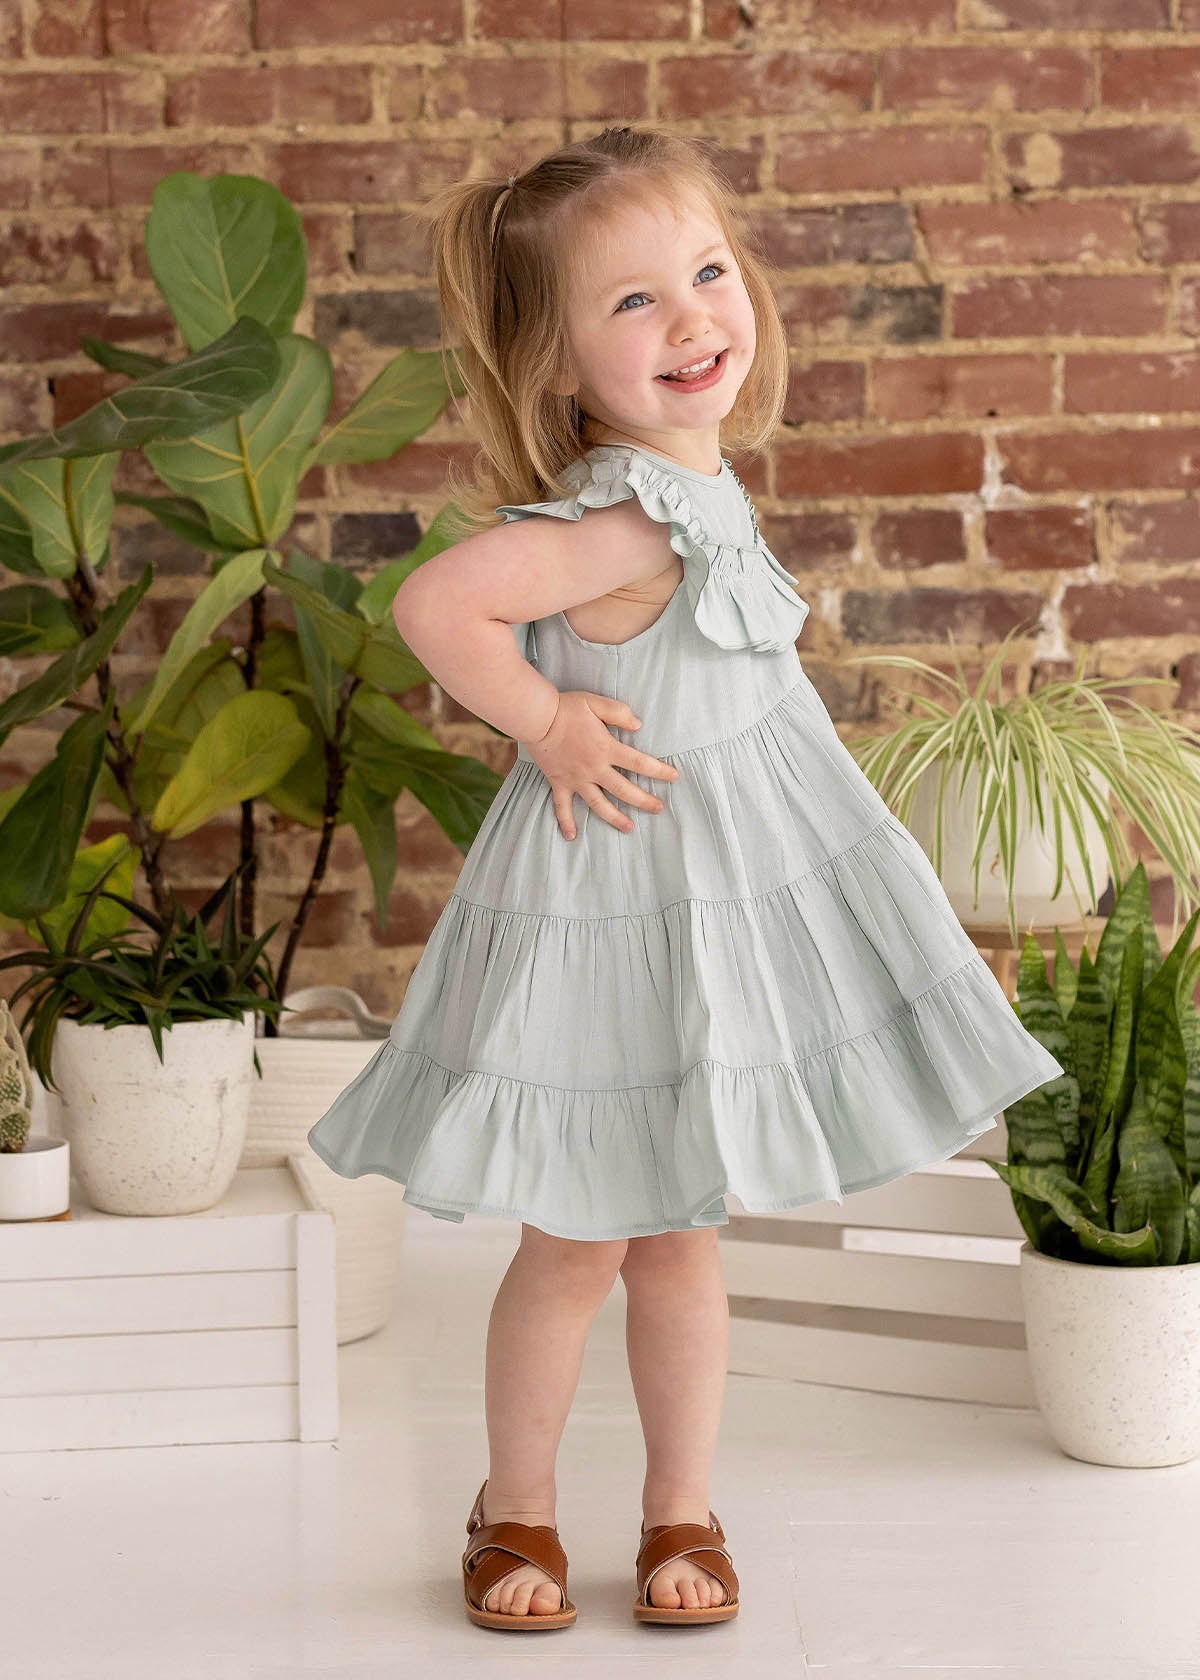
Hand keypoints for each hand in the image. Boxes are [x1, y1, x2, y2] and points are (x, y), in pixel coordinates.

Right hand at [523, 690, 679, 839]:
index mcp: (606, 748)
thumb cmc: (566, 708)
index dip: (659, 770)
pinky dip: (566, 822)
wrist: (536, 717)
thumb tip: (638, 725)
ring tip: (629, 828)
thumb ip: (619, 713)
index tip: (674, 776)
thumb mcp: (596, 702)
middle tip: (658, 809)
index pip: (639, 763)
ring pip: (599, 804)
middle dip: (644, 801)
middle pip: (624, 790)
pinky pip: (563, 807)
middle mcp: (594, 769)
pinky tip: (572, 836)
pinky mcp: (559, 783)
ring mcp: (576, 779)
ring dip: (615, 817)